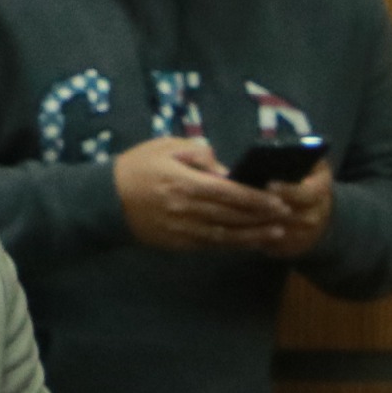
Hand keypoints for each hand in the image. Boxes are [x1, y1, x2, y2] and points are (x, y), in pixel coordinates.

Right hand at [116, 134, 282, 250]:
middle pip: (232, 215)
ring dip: (253, 236)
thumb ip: (198, 154)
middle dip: (262, 217)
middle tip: (287, 216)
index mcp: (185, 183)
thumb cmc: (137, 168)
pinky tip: (249, 242)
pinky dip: (233, 245)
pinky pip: (211, 245)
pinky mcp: (178, 243)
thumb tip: (225, 169)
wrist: (104, 200)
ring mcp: (183, 229)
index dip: (257, 199)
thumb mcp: (164, 147)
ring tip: (276, 233)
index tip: (278, 201)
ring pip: (226, 235)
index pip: (230, 193)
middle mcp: (187, 209)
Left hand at [237, 158, 331, 259]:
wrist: (320, 213)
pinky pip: (271, 246)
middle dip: (266, 208)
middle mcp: (317, 214)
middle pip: (290, 215)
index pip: (307, 193)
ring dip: (257, 223)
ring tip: (234, 212)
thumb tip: (274, 147)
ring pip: (277, 232)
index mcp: (321, 189)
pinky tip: (236, 227)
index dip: (288, 190)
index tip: (269, 183)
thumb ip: (297, 154)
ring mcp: (305, 235)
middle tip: (243, 200)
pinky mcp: (291, 249)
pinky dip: (254, 237)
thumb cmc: (305, 179)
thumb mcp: (309, 163)